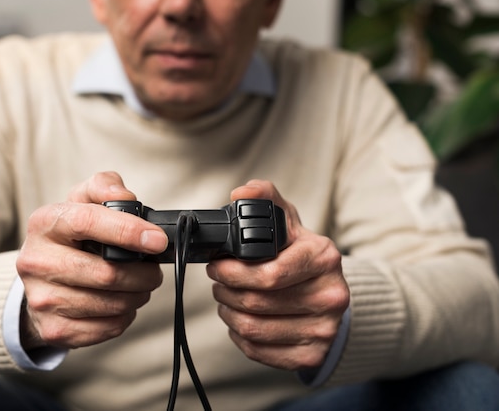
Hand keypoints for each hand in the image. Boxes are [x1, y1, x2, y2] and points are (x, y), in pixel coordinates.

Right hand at [16, 172, 168, 349]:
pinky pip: (107, 328)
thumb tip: (126, 197)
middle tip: (153, 270)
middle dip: (143, 274)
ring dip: (138, 295)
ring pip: (111, 304)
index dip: (128, 231)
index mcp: (44, 223)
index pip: (88, 221)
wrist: (38, 279)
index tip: (157, 240)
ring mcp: (42, 299)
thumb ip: (104, 186)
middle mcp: (36, 261)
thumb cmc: (70, 237)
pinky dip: (125, 316)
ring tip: (139, 285)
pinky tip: (121, 303)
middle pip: (106, 273)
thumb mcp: (82, 201)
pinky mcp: (54, 329)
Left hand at [207, 180, 349, 369]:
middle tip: (218, 281)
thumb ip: (265, 199)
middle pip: (255, 302)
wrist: (331, 295)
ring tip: (226, 298)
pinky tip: (240, 319)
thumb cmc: (302, 257)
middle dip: (225, 289)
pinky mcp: (312, 356)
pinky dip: (239, 335)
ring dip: (228, 312)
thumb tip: (242, 193)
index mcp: (325, 258)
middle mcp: (331, 296)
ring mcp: (324, 330)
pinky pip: (258, 351)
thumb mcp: (288, 222)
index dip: (232, 271)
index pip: (268, 274)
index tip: (217, 264)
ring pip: (252, 329)